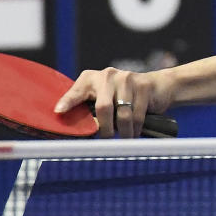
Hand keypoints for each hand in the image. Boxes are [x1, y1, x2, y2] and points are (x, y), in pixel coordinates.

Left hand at [54, 67, 172, 138]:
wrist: (157, 85)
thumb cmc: (124, 97)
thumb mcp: (104, 98)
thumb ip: (91, 109)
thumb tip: (80, 130)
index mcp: (91, 78)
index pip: (77, 91)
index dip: (68, 101)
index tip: (58, 111)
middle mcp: (107, 75)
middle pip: (103, 107)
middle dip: (106, 128)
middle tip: (107, 139)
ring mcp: (127, 78)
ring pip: (123, 114)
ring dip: (124, 132)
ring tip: (125, 138)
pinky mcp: (143, 85)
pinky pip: (137, 114)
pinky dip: (136, 128)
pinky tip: (135, 132)